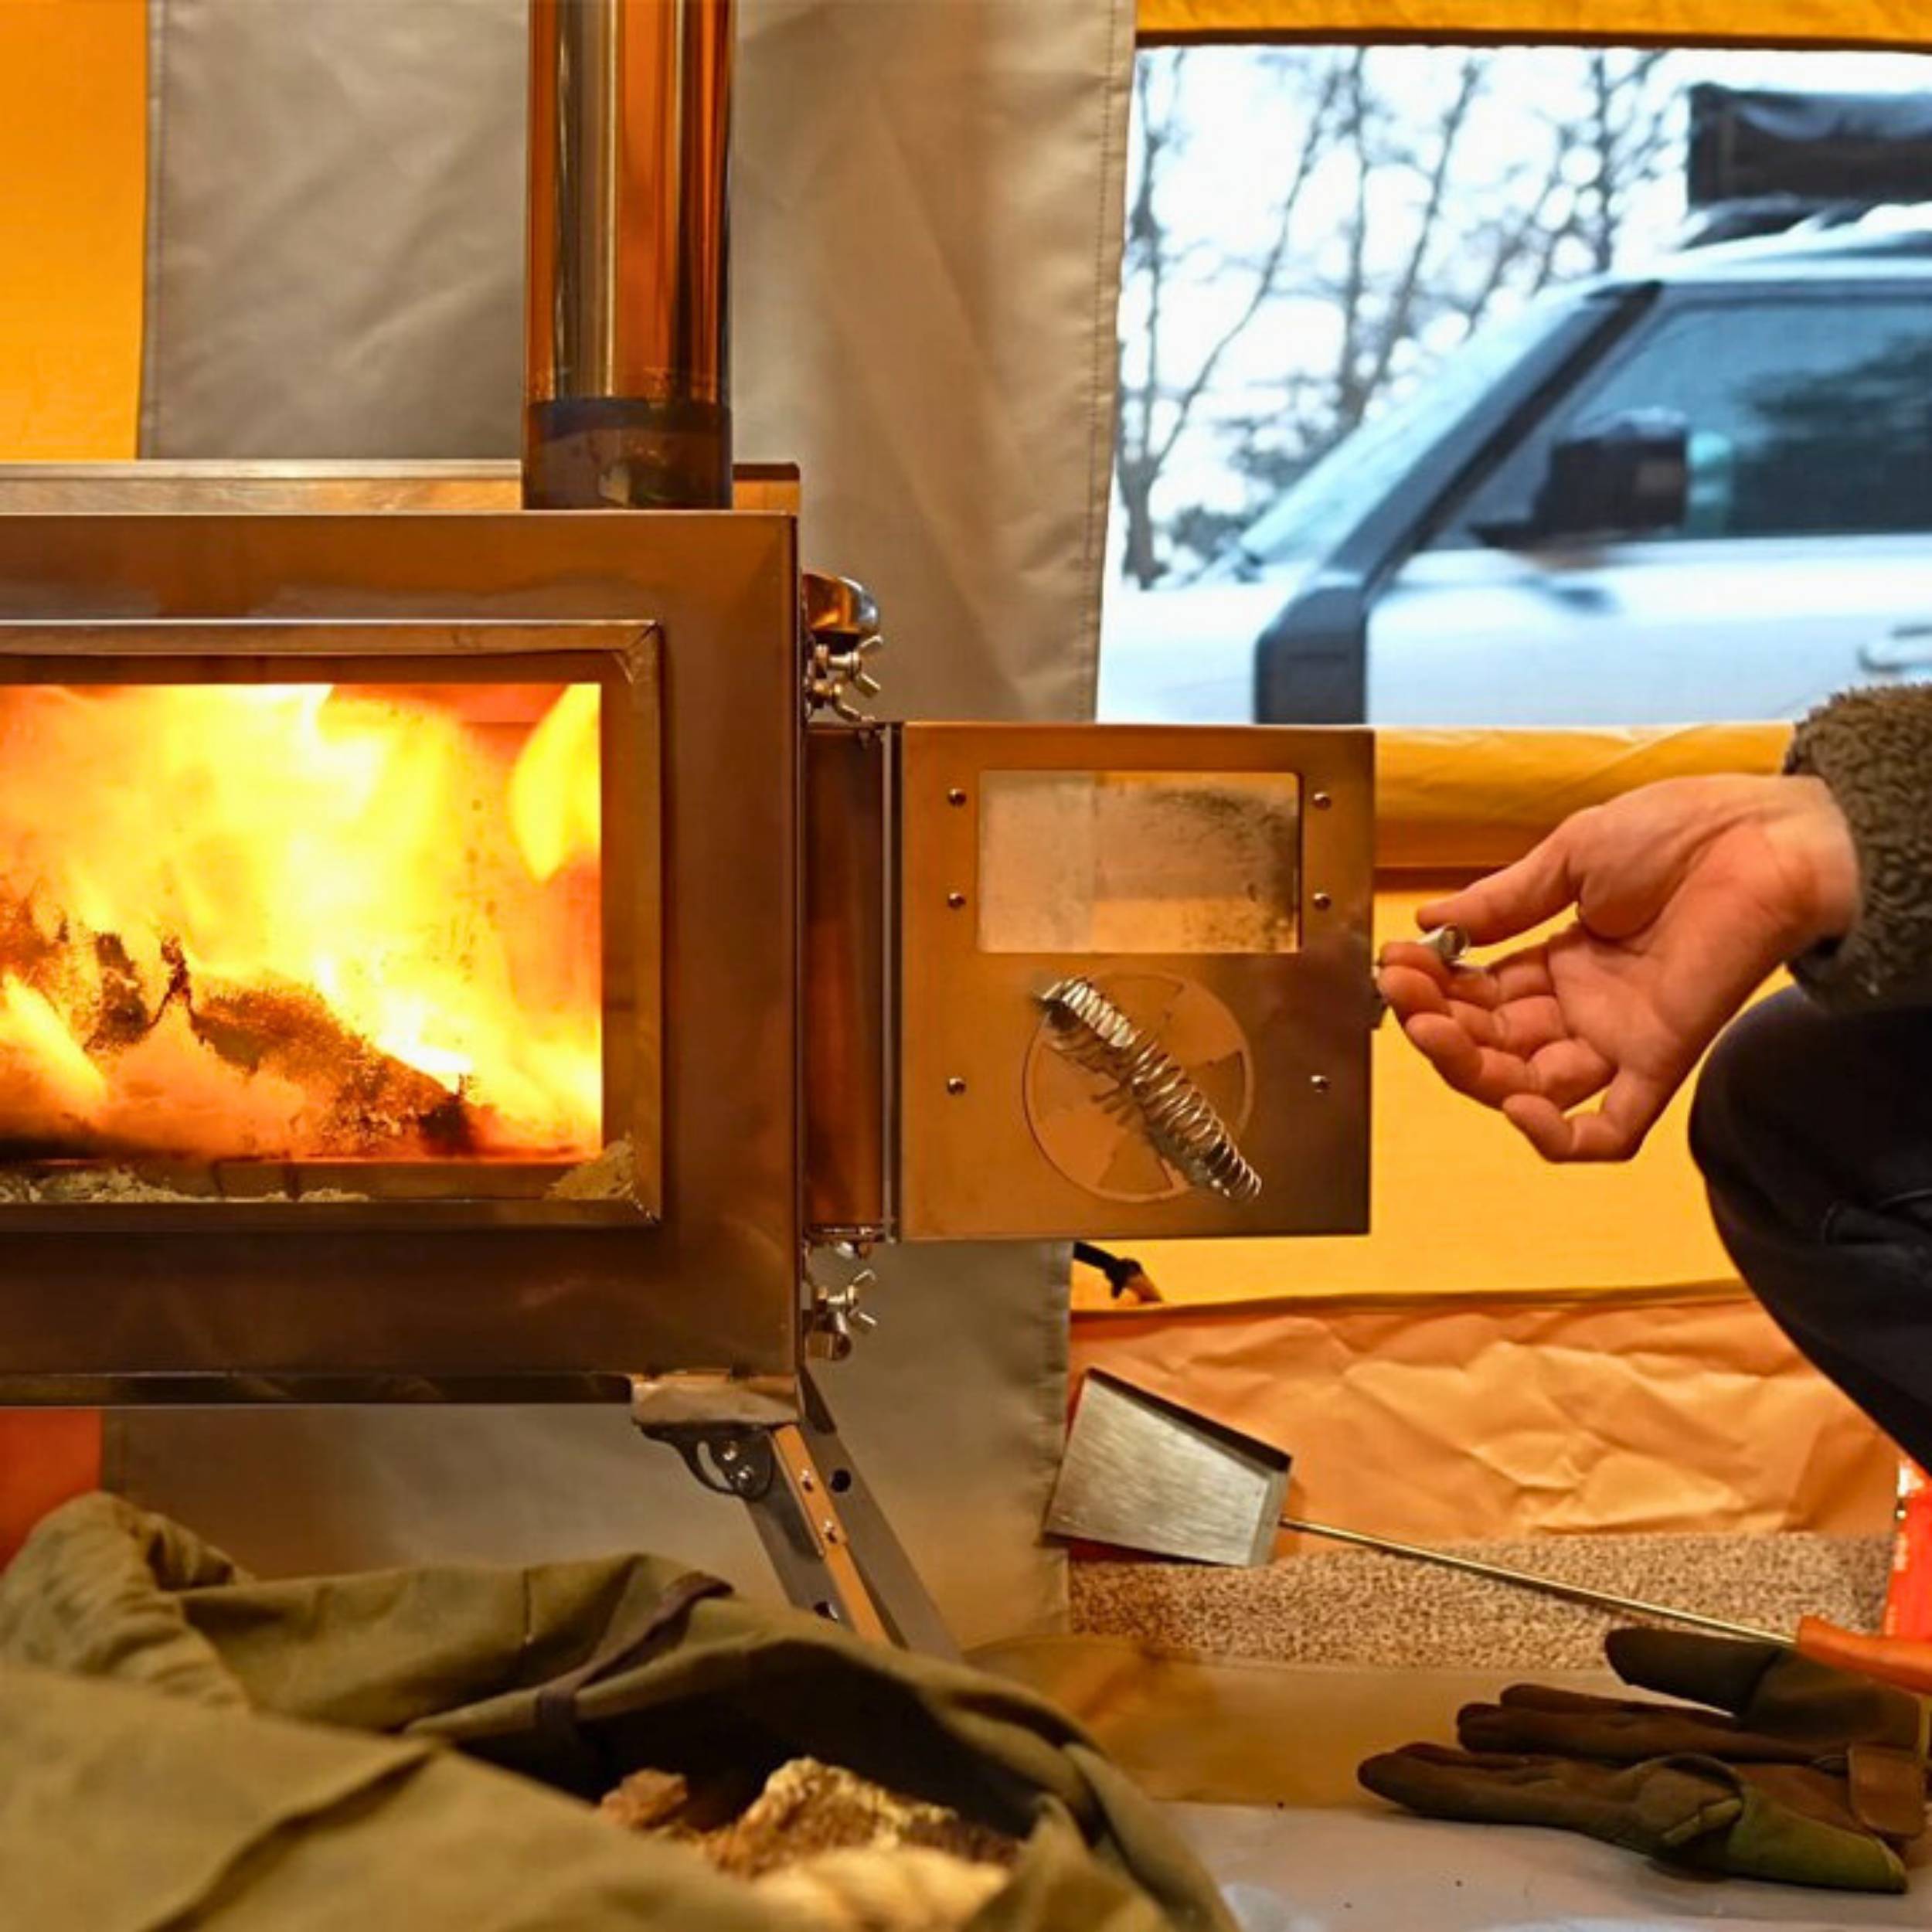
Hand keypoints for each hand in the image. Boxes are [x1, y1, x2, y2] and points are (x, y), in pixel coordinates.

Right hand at [1377, 776, 1858, 1160]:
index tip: (1395, 963)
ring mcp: (1618, 1041)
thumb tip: (1430, 923)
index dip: (1434, 988)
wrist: (1767, 841)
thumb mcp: (1572, 855)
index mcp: (1562, 961)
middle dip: (1439, 1025)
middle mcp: (1584, 1009)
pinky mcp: (1658, 1064)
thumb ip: (1503, 901)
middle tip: (1406, 996)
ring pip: (1528, 1088)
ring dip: (1472, 1069)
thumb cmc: (1683, 832)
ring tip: (1434, 1028)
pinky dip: (1558, 1137)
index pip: (1481, 996)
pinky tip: (1515, 1104)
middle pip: (1492, 1047)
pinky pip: (1606, 1131)